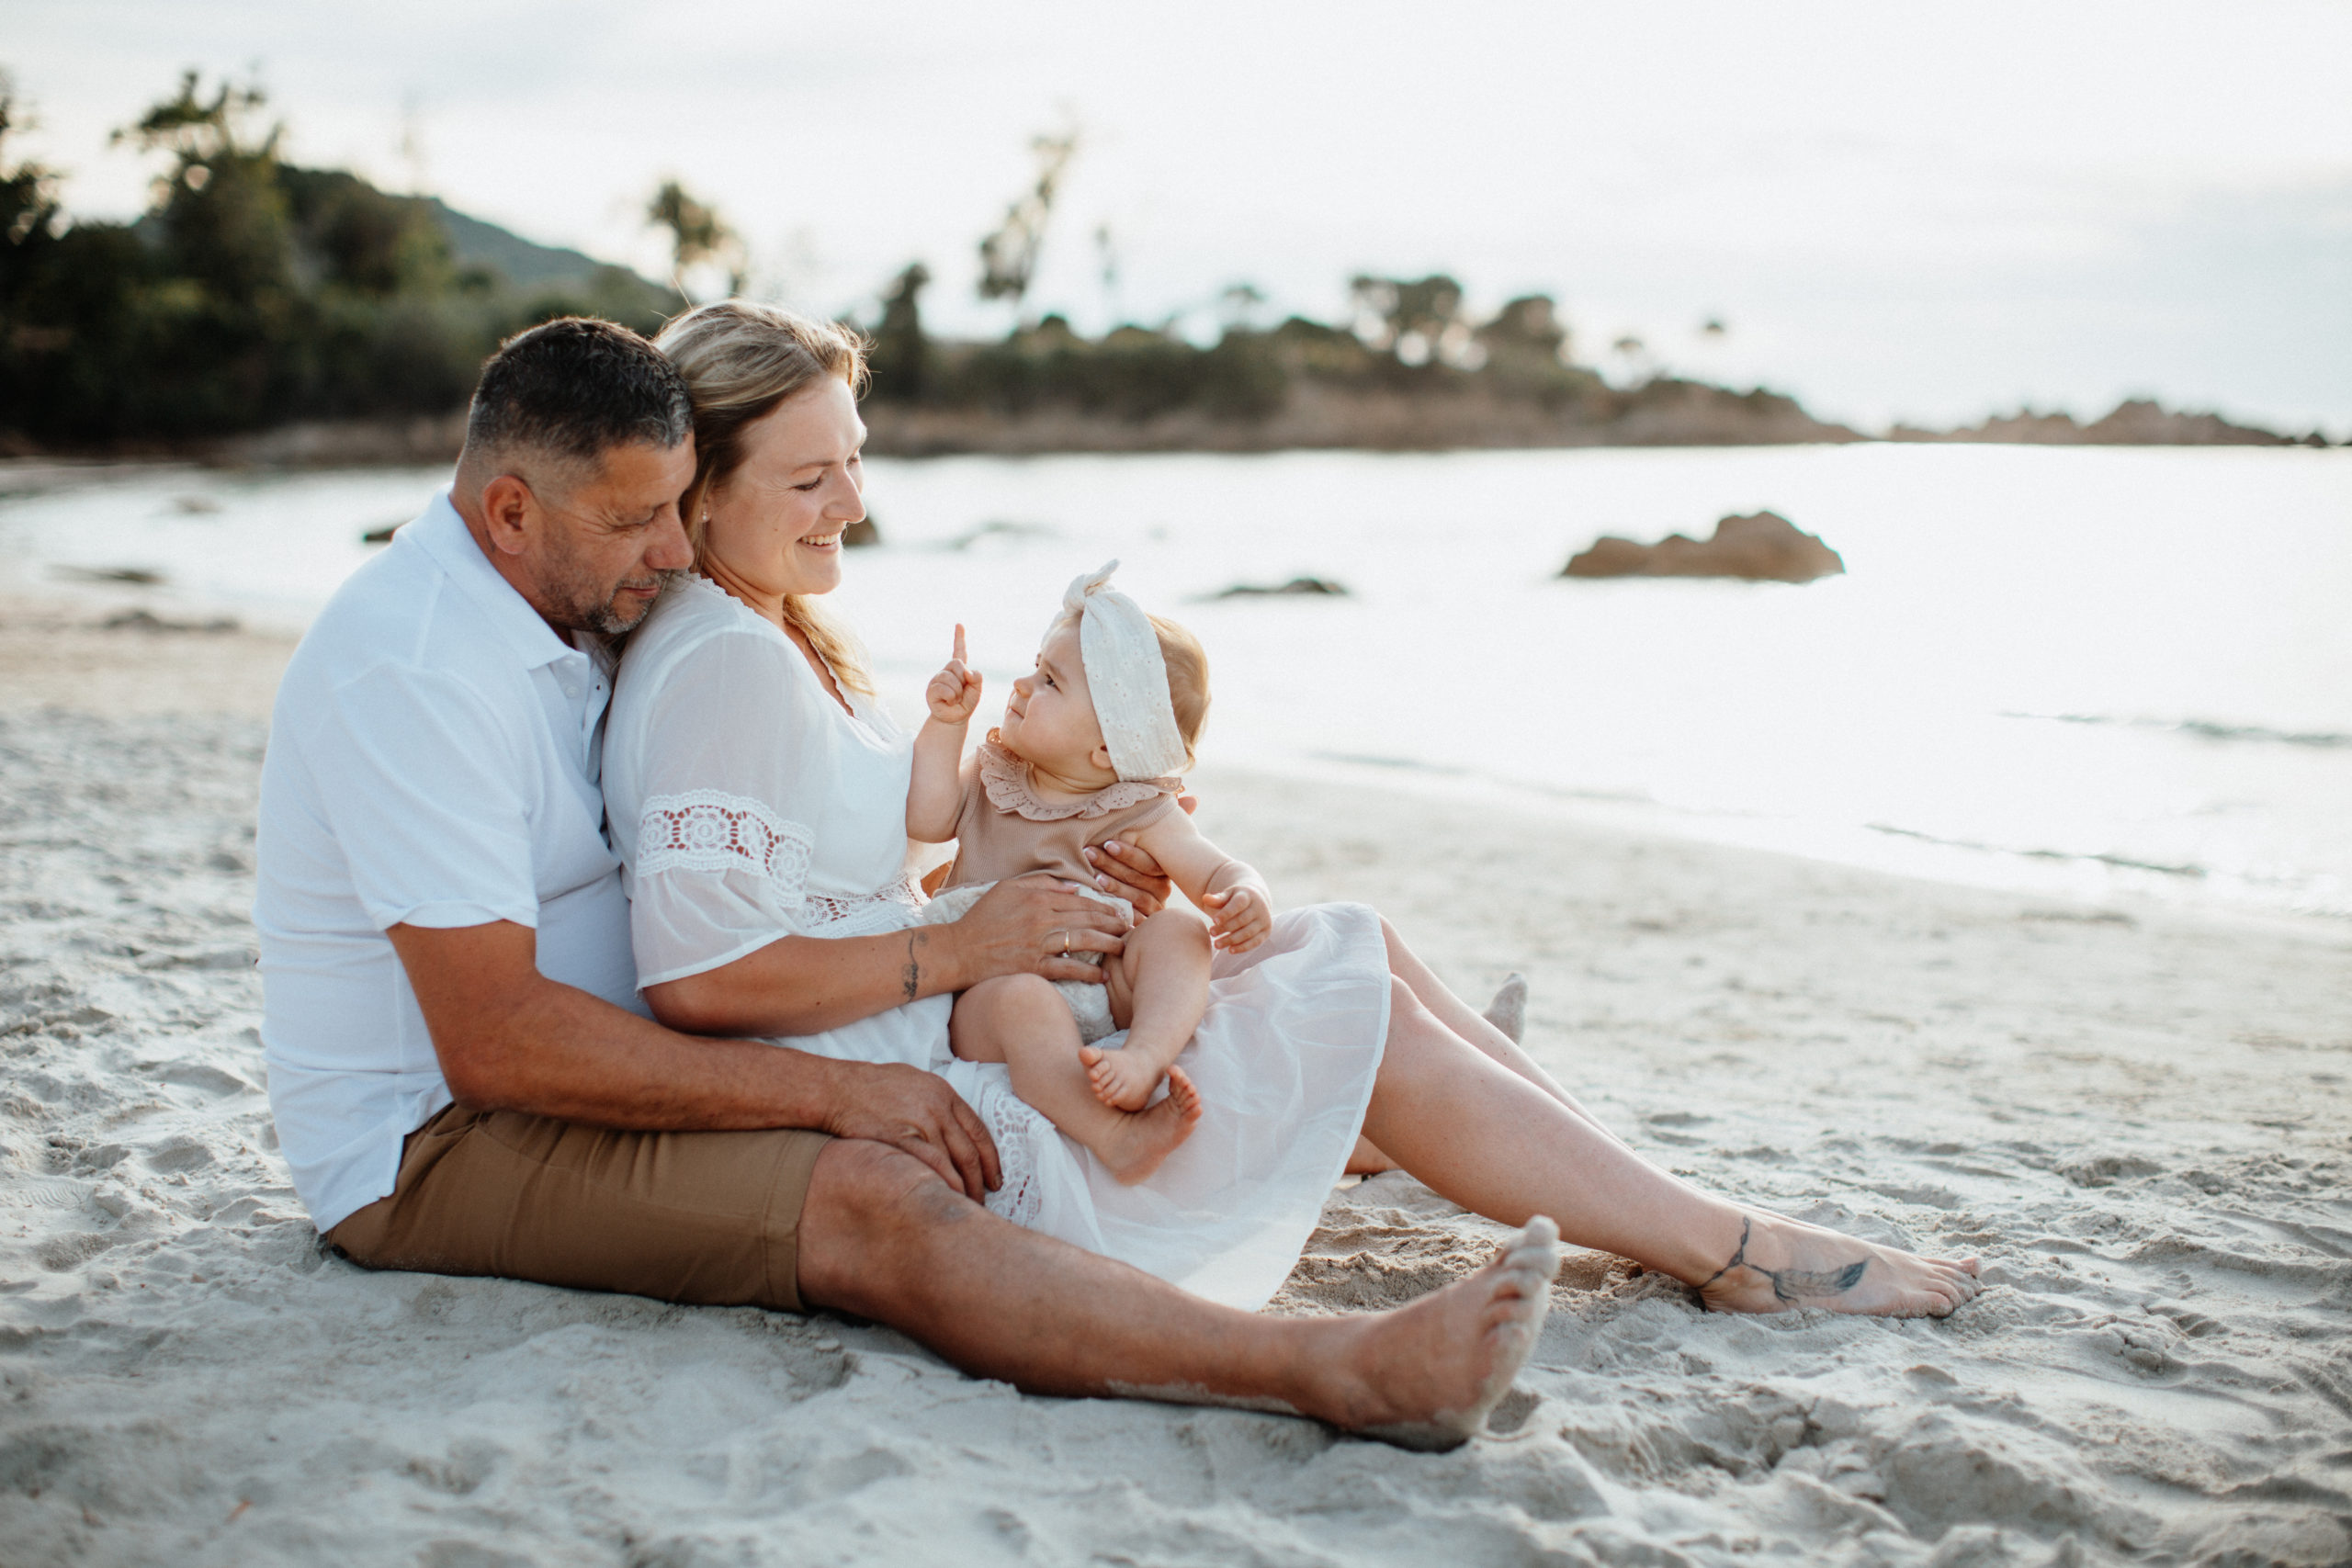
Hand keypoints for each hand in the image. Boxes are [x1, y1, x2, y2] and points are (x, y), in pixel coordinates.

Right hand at [822, 1058, 1000, 1200]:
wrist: (840, 1088)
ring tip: (968, 1205)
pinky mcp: (902, 1140)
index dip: (991, 1159)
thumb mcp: (915, 1081)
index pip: (979, 1131)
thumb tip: (953, 1125)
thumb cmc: (874, 1085)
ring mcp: (921, 1124)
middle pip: (970, 1151)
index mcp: (945, 1094)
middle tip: (985, 1198)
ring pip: (955, 1163)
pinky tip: (947, 1197)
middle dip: (981, 1179)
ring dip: (965, 1188)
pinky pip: (932, 1167)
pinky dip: (944, 1185)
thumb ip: (937, 1102)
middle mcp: (938, 1109)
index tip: (995, 1177)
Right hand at [925, 624, 982, 723]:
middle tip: (961, 692)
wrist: (954, 719)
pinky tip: (948, 701)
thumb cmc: (965, 704)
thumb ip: (977, 679)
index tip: (959, 625)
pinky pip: (944, 688)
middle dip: (963, 679)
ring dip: (958, 692)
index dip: (959, 638)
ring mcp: (938, 679)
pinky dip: (951, 697)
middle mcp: (947, 671)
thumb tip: (968, 671)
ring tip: (955, 699)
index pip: (959, 650)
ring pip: (950, 677)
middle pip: (957, 663)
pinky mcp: (931, 689)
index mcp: (959, 669)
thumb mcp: (977, 691)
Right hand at [955, 873, 1128, 984]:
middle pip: (1087, 919)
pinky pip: (1067, 969)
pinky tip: (1101, 975)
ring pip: (1083, 941)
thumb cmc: (982, 918)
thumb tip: (1073, 888)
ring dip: (1108, 944)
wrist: (959, 951)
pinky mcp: (1033, 967)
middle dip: (1113, 923)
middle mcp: (1041, 920)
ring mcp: (1038, 945)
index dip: (1103, 906)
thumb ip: (1041, 884)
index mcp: (1037, 899)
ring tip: (1123, 947)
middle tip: (1131, 928)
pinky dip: (1086, 972)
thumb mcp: (1007, 889)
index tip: (1119, 911)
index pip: (1080, 901)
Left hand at [1082, 822, 1184, 915]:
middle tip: (1089, 852)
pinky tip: (1100, 898)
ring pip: (1134, 896)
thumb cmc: (1136, 863)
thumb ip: (1171, 818)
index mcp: (1164, 868)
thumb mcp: (1148, 840)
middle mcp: (1162, 889)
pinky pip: (1131, 916)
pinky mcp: (1145, 925)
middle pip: (1139, 878)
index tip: (1107, 842)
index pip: (1149, 862)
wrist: (1131, 907)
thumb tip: (1193, 796)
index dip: (1129, 853)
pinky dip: (1115, 906)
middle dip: (1113, 864)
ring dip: (1112, 884)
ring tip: (1093, 875)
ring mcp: (1154, 908)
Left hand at [1202, 883, 1271, 953]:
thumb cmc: (1236, 899)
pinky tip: (1230, 950)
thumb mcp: (1227, 895)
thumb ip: (1217, 899)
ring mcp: (1264, 920)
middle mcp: (1260, 907)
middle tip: (1211, 933)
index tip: (1214, 920)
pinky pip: (1255, 942)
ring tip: (1217, 944)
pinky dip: (1242, 947)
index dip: (1226, 913)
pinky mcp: (1266, 931)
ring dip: (1232, 940)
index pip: (1238, 904)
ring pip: (1248, 932)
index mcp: (1249, 895)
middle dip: (1226, 928)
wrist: (1256, 901)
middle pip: (1242, 920)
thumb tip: (1205, 898)